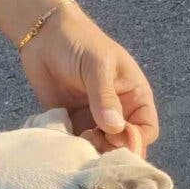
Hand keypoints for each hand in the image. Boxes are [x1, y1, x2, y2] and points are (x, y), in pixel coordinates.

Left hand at [19, 3, 158, 155]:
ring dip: (91, 152)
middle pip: (124, 146)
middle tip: (92, 141)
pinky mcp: (73, 124)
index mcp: (134, 97)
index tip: (116, 137)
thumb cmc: (79, 42)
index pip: (146, 130)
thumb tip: (115, 128)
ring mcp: (95, 120)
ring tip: (77, 141)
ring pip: (101, 149)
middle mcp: (118, 112)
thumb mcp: (97, 66)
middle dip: (111, 150)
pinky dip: (74, 149)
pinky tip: (65, 141)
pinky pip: (78, 145)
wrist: (43, 36)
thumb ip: (105, 97)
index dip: (136, 140)